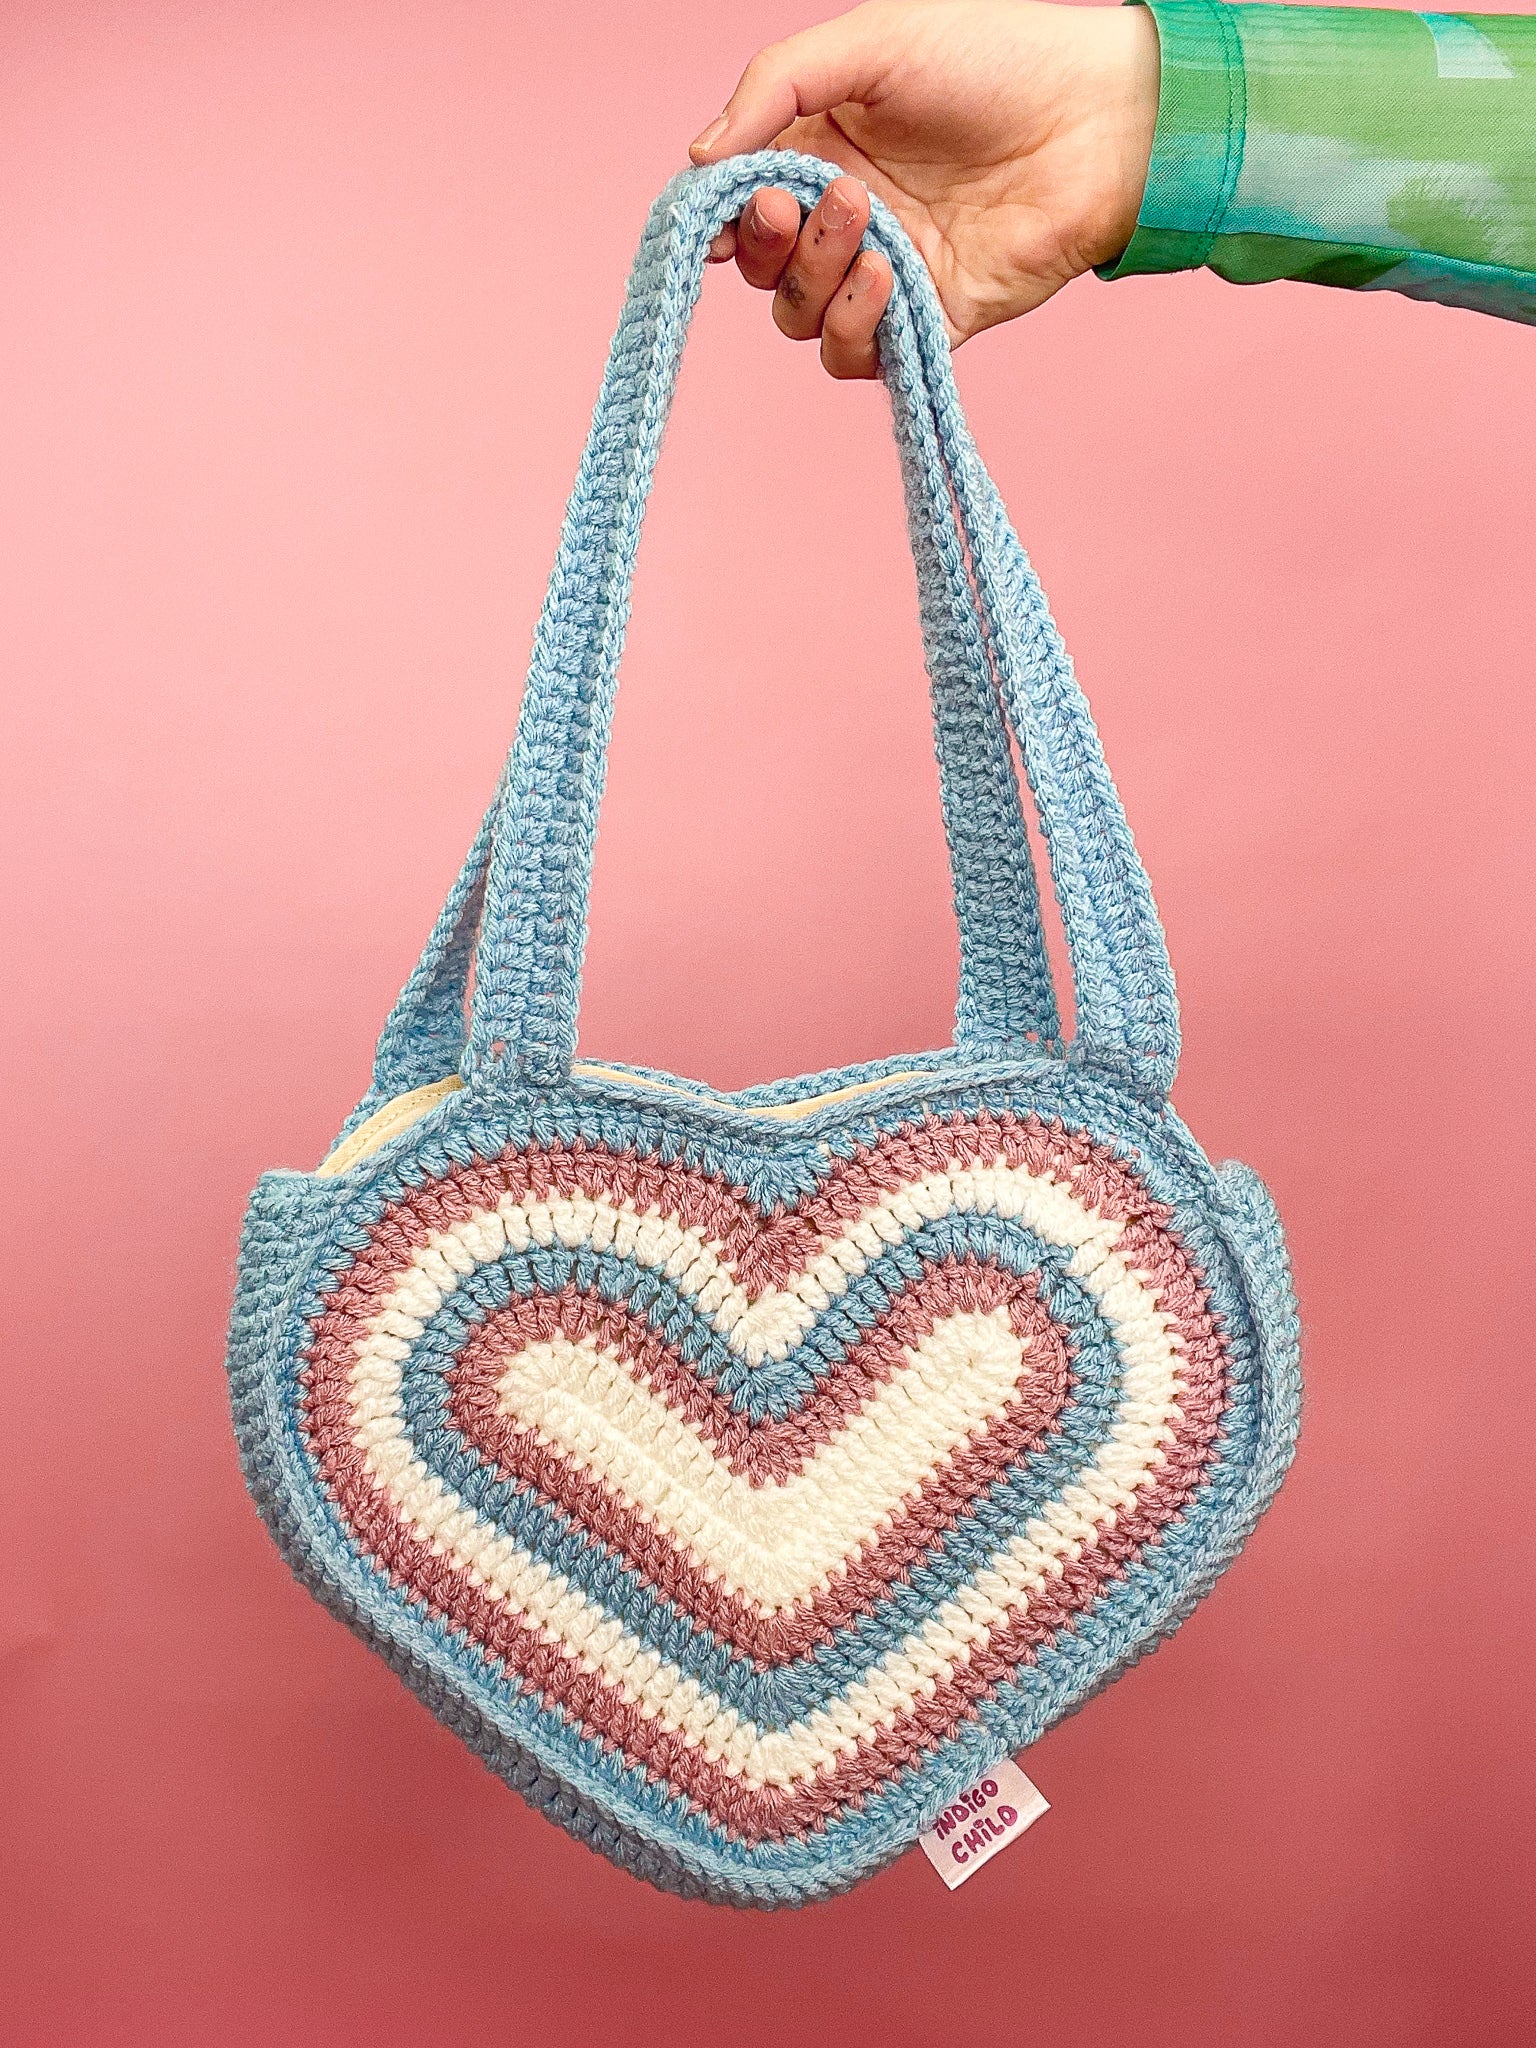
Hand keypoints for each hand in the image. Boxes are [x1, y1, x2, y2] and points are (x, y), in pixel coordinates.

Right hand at [689, 0, 1158, 376]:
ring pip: (802, 318)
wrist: (1100, 117)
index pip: (741, 205)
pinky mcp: (930, 320)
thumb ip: (774, 86)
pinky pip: (859, 356)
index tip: (726, 207)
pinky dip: (855, 328)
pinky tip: (885, 277)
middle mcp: (848, 216)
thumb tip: (698, 160)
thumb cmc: (996, 58)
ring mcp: (887, 271)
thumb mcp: (870, 43)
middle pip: (764, 271)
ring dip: (814, 279)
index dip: (722, 217)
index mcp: (821, 146)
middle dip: (767, 245)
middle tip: (793, 205)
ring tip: (863, 221)